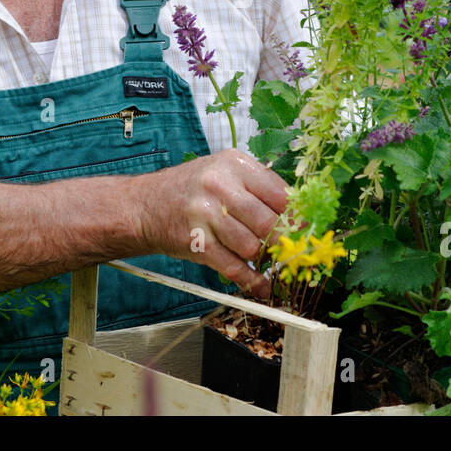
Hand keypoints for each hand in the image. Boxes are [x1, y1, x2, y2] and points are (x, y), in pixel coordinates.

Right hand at [137, 148, 288, 298]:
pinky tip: (262, 286)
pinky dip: (252, 281)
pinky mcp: (196, 242)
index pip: (279, 193)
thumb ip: (258, 188)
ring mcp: (206, 214)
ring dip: (262, 259)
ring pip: (252, 247)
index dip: (297, 216)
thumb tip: (297, 216)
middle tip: (290, 250)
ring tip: (265, 260)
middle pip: (268, 222)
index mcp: (234, 164)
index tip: (306, 230)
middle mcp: (220, 185)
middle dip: (282, 242)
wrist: (145, 205)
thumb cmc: (191, 189)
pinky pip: (233, 268)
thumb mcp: (224, 172)